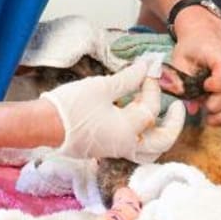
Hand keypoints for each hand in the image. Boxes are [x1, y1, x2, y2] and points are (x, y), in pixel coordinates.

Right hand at [40, 57, 186, 162]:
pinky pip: (134, 148)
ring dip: (159, 136)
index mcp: (128, 131)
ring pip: (149, 151)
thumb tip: (146, 68)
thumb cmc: (71, 106)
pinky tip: (137, 119)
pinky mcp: (107, 149)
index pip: (151, 108)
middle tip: (177, 107)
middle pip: (162, 142)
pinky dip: (143, 137)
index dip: (152, 85)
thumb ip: (127, 79)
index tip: (148, 69)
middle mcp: (126, 146)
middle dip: (174, 125)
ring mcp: (116, 150)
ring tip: (161, 118)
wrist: (43, 125)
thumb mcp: (102, 87)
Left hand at [168, 23, 220, 125]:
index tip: (202, 88)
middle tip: (203, 110)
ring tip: (213, 119)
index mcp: (220, 55)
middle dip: (217, 106)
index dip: (211, 88)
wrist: (204, 34)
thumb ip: (182, 83)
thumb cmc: (191, 48)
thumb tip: (192, 108)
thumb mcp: (179, 61)